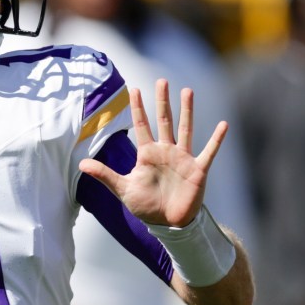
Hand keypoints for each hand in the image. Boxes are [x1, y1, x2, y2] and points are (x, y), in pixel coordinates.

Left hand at [79, 79, 226, 226]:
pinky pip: (209, 151)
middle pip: (163, 120)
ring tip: (187, 91)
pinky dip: (217, 139)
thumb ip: (104, 174)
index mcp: (147, 154)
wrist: (168, 223)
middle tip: (162, 80)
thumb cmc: (145, 205)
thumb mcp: (122, 189)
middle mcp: (165, 151)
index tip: (134, 89)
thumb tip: (80, 165)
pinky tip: (224, 125)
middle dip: (162, 101)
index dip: (137, 108)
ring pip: (185, 129)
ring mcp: (182, 158)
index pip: (141, 125)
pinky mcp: (197, 170)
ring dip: (187, 110)